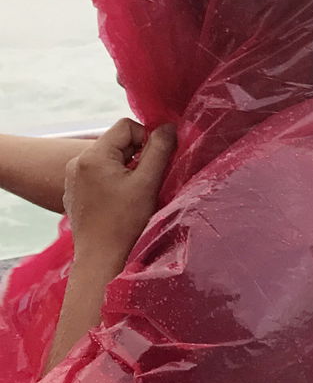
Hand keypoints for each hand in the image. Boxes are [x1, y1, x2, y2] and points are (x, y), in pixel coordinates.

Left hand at [63, 119, 175, 271]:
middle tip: (146, 179)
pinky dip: (113, 180)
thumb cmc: (125, 220)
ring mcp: (73, 177)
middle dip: (136, 155)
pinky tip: (119, 201)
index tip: (155, 162)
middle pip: (117, 142)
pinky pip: (98, 173)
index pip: (126, 126)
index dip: (147, 138)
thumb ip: (160, 149)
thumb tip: (169, 126)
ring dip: (126, 168)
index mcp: (94, 155)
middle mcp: (78, 162)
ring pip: (109, 158)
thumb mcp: (147, 182)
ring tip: (133, 192)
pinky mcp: (74, 191)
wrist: (100, 256)